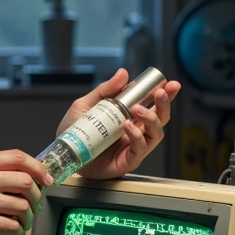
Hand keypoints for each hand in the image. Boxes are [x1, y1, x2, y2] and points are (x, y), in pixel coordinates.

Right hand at [0, 149, 51, 234]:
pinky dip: (17, 232)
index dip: (38, 168)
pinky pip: (14, 226)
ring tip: (20, 223)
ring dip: (27, 217)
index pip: (18, 157)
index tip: (45, 179)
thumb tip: (16, 176)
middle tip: (33, 205)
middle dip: (36, 196)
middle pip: (27, 181)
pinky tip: (8, 233)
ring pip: (24, 206)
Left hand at [57, 68, 180, 179]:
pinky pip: (140, 150)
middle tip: (159, 93)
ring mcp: (133, 147)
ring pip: (155, 134)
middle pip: (160, 119)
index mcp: (130, 116)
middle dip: (164, 105)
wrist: (64, 152)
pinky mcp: (127, 161)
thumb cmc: (77, 131)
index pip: (153, 105)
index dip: (165, 95)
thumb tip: (123, 73)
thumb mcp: (87, 105)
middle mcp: (136, 131)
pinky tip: (128, 126)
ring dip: (151, 119)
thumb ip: (105, 90)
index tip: (170, 84)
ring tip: (137, 110)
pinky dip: (137, 137)